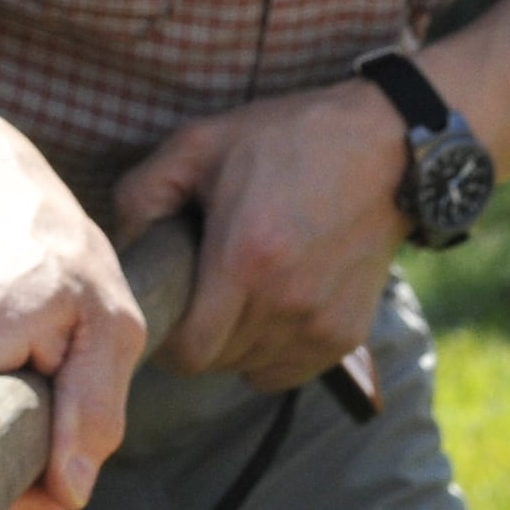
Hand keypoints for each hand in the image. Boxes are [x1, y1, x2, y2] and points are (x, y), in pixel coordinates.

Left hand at [112, 80, 408, 392]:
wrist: (385, 147)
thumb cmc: (288, 139)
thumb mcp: (201, 143)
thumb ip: (144, 193)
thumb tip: (123, 249)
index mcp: (244, 259)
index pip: (186, 352)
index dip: (166, 339)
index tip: (168, 308)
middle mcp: (285, 302)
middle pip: (215, 362)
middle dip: (197, 335)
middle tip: (201, 288)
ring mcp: (320, 324)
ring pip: (249, 367)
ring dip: (233, 342)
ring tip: (241, 288)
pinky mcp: (346, 334)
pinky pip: (285, 370)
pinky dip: (269, 350)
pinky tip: (272, 303)